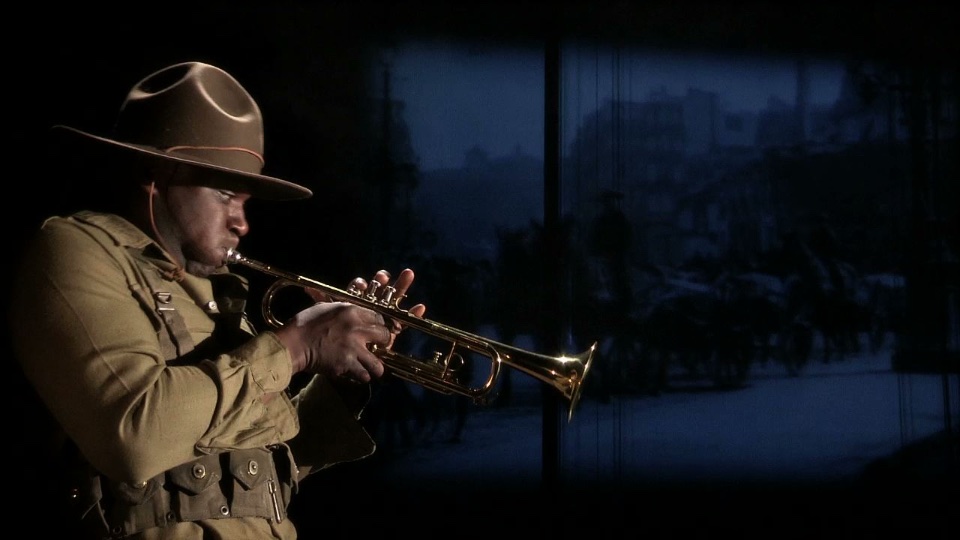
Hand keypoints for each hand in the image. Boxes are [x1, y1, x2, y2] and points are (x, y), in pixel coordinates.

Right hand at [274, 301, 392, 381]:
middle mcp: (356, 328)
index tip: (378, 332)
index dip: (380, 326)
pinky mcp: (346, 364)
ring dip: (376, 367)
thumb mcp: (325, 308)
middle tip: (379, 348)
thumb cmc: (304, 323)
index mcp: (351, 312)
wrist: (293, 343)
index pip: (378, 317)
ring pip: (377, 363)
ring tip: (374, 370)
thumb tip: (350, 311)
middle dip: (384, 343)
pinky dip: (362, 377)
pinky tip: (359, 375)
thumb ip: (341, 309)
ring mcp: (353, 348)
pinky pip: (363, 374)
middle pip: (384, 336)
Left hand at [307, 268, 426, 333]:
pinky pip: (404, 321)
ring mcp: (383, 317)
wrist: (342, 356)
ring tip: (408, 274)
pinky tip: (421, 307)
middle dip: (383, 281)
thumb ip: (322, 300)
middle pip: (379, 291)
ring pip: (394, 300)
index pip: (360, 290)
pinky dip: (412, 314)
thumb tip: (307, 286)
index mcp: (356, 302)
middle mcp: (371, 307)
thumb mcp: (329, 316)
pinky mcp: (392, 330)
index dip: (361, 285)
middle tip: (384, 275)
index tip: (360, 284)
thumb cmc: (335, 335)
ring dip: (401, 287)